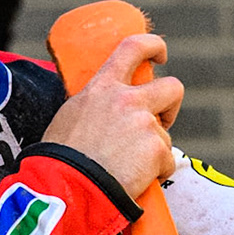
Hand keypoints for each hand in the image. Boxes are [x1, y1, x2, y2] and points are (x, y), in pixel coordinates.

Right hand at [41, 33, 182, 199]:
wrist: (69, 188)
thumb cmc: (61, 159)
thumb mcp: (71, 115)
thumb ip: (95, 104)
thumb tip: (103, 108)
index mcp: (102, 87)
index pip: (134, 48)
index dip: (153, 46)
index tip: (159, 56)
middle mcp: (127, 99)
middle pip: (172, 87)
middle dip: (171, 105)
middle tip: (159, 122)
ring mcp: (144, 123)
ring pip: (165, 134)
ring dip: (153, 150)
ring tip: (128, 167)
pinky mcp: (157, 149)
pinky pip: (167, 161)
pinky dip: (156, 174)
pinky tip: (135, 180)